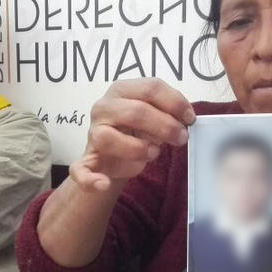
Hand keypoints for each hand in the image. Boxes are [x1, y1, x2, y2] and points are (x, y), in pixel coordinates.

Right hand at [70, 78, 194, 191]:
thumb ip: (167, 112)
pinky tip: (103, 184)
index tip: (190, 118)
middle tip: (181, 138)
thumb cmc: (136, 131)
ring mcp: (93, 133)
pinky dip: (91, 179)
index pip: (150, 87)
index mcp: (122, 90)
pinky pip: (81, 171)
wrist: (113, 156)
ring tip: (154, 153)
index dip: (175, 102)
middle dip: (165, 126)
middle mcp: (104, 107)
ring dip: (138, 149)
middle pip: (136, 111)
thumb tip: (187, 118)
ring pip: (109, 138)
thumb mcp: (153, 116)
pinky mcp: (87, 160)